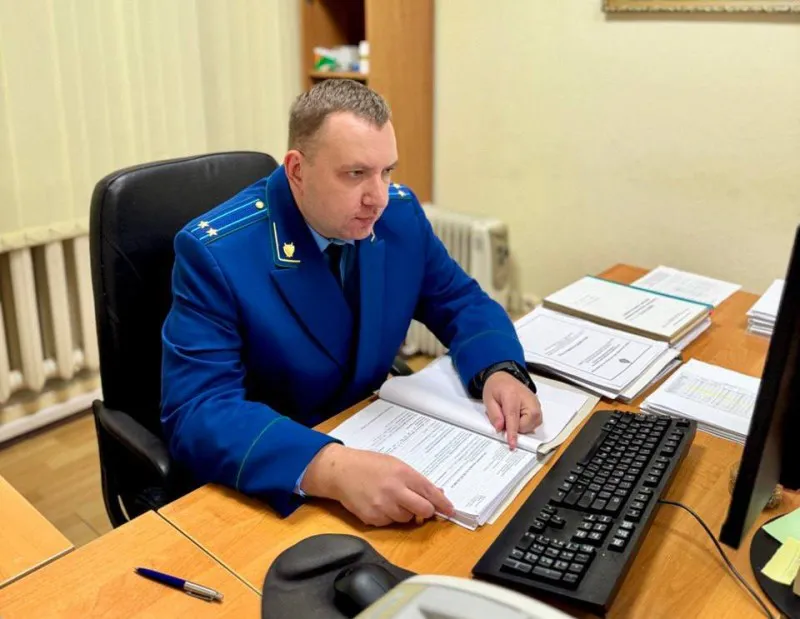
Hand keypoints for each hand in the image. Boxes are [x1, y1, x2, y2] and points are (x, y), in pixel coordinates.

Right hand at [300, 444, 455, 526]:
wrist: (340, 471)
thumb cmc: (369, 464)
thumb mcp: (395, 464)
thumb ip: (415, 479)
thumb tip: (437, 493)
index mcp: (403, 474)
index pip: (430, 492)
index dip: (443, 504)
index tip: (450, 510)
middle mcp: (395, 491)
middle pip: (423, 511)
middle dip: (426, 511)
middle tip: (423, 508)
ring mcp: (383, 507)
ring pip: (407, 519)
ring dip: (406, 513)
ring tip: (393, 499)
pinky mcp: (373, 518)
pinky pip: (390, 523)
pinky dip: (390, 517)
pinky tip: (381, 504)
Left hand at [482, 371, 542, 449]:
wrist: (504, 378)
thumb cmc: (496, 388)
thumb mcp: (488, 400)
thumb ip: (494, 415)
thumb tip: (500, 429)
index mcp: (512, 395)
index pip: (513, 417)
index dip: (512, 433)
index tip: (512, 444)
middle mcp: (528, 399)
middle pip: (525, 425)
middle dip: (515, 427)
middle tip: (504, 417)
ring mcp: (535, 403)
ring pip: (531, 426)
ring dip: (520, 425)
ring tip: (511, 414)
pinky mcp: (538, 408)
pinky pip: (534, 423)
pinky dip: (525, 423)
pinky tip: (519, 415)